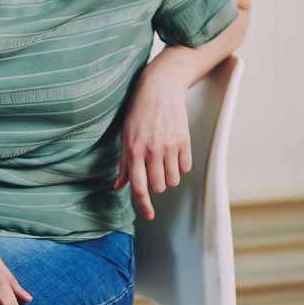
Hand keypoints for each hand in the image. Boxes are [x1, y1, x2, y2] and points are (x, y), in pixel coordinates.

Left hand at [115, 68, 192, 220]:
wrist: (159, 88)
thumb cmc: (138, 112)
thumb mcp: (125, 136)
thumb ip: (123, 164)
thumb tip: (118, 186)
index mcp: (133, 151)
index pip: (139, 187)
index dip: (144, 205)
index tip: (149, 216)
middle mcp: (151, 151)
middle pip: (159, 187)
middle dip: (156, 185)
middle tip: (153, 172)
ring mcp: (169, 146)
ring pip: (173, 180)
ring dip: (169, 177)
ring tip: (164, 163)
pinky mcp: (184, 140)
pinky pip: (186, 168)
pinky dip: (181, 166)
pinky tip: (174, 155)